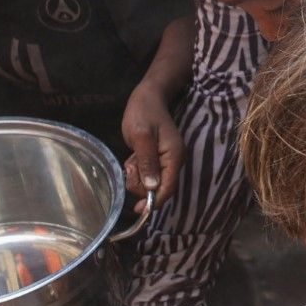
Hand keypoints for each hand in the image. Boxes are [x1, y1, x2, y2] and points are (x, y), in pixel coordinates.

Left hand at [121, 82, 183, 209]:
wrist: (147, 96)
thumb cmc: (144, 112)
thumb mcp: (142, 136)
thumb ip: (147, 162)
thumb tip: (151, 187)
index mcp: (174, 157)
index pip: (167, 187)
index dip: (154, 201)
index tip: (138, 210)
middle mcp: (172, 161)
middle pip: (158, 187)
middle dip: (141, 184)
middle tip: (131, 167)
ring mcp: (165, 160)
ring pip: (150, 182)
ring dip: (137, 176)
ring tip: (131, 159)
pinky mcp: (156, 158)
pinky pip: (146, 174)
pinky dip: (137, 170)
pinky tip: (132, 158)